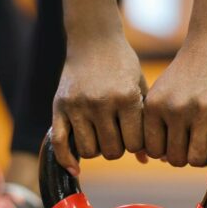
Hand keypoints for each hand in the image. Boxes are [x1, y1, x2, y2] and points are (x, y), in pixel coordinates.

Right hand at [51, 36, 146, 175]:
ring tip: (99, 135)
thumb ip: (144, 123)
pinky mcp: (59, 106)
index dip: (136, 145)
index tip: (134, 135)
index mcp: (126, 98)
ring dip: (95, 149)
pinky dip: (66, 160)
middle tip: (116, 135)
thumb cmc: (122, 65)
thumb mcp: (139, 89)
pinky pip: (59, 143)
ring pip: (88, 151)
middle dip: (116, 148)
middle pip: (111, 151)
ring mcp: (78, 105)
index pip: (134, 144)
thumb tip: (147, 160)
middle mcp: (101, 102)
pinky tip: (76, 168)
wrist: (94, 39)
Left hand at [143, 33, 206, 187]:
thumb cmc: (187, 71)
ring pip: (196, 159)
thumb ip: (156, 122)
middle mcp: (175, 109)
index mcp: (155, 105)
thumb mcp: (162, 91)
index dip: (163, 153)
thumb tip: (157, 158)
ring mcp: (201, 111)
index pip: (152, 151)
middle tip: (192, 144)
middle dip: (183, 157)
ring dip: (201, 161)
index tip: (173, 145)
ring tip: (205, 146)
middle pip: (175, 159)